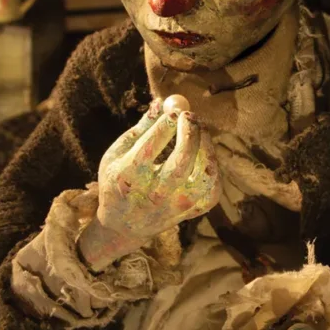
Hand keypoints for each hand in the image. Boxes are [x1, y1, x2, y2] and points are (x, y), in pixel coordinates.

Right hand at [78, 95, 220, 270]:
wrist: (124, 226)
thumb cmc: (119, 181)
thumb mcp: (117, 153)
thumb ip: (140, 128)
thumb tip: (161, 102)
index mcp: (130, 176)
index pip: (153, 144)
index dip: (167, 122)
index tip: (173, 110)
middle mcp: (154, 193)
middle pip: (182, 160)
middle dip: (189, 131)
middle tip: (189, 116)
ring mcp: (175, 206)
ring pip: (204, 174)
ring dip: (206, 146)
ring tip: (199, 132)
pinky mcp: (191, 213)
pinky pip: (213, 188)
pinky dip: (213, 167)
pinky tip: (203, 154)